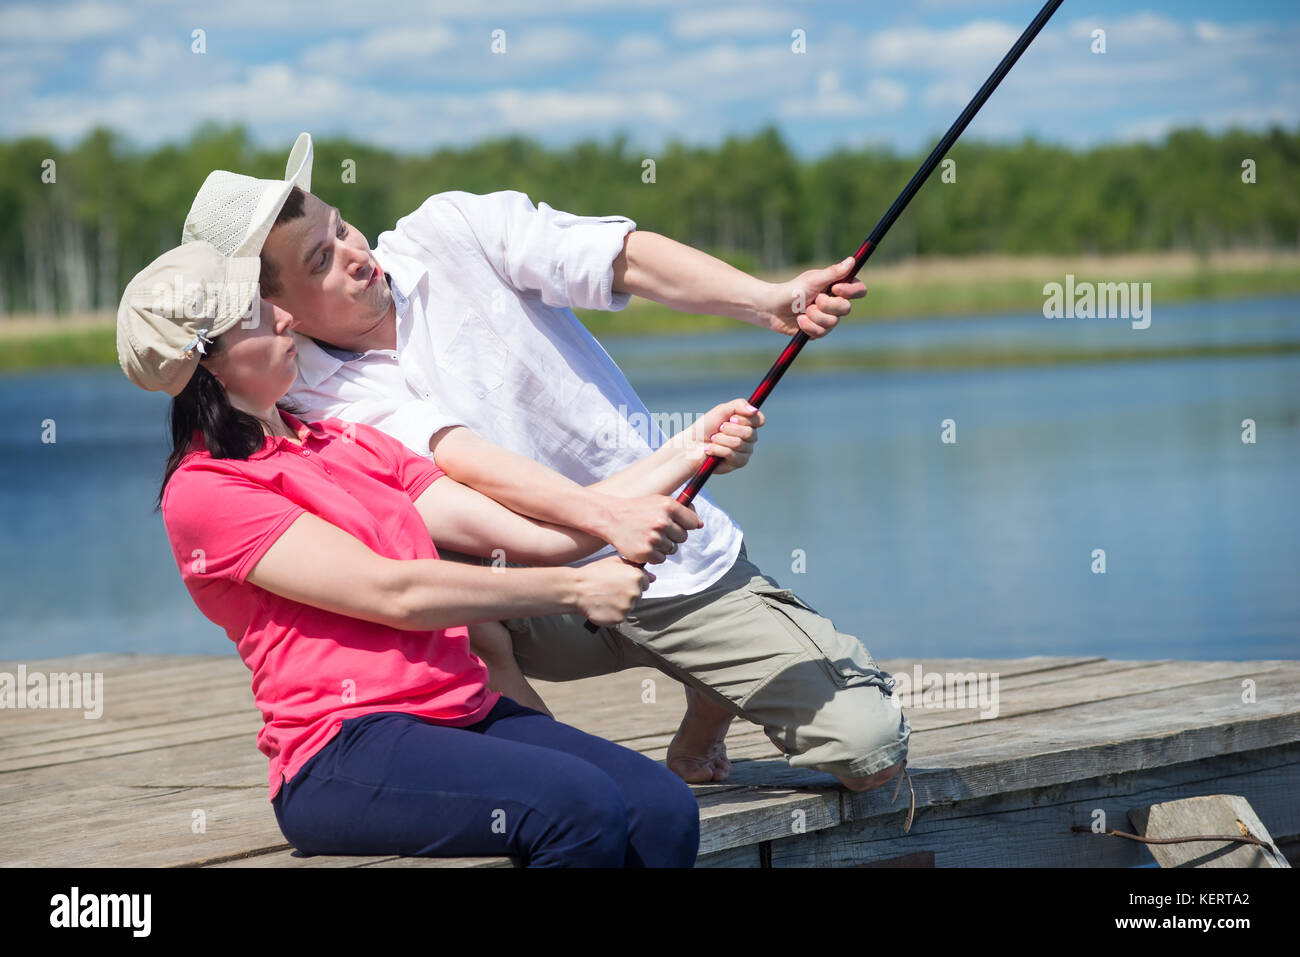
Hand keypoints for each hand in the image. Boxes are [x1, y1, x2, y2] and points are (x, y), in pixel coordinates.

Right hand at [572, 556, 654, 626]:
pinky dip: (614, 614)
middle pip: (638, 595)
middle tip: (610, 590)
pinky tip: (603, 606)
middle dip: (627, 593)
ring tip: (605, 598)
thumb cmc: (594, 573)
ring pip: (630, 607)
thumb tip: (653, 577)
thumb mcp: (614, 561)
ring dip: (621, 604)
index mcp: (636, 576)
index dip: (632, 581)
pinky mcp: (620, 619)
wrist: (576, 589)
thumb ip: (635, 567)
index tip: (620, 582)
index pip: (645, 582)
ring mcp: (628, 607)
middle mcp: (635, 592)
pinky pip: (621, 617)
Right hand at [595, 493, 701, 564]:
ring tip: (648, 537)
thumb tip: (699, 524)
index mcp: (668, 506)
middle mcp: (662, 521)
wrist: (610, 518)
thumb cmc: (637, 509)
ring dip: (663, 546)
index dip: (686, 525)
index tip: (678, 525)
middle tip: (657, 530)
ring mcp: (654, 538)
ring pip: (672, 549)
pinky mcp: (646, 552)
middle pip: (682, 537)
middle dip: (673, 536)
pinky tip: (644, 545)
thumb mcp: (658, 501)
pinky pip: (661, 559)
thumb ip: (680, 510)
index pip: (692, 522)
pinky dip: (654, 555)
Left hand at [683, 398, 765, 474]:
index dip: (746, 419)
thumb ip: (739, 405)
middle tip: (719, 429)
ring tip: (712, 439)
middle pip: (750, 433)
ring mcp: (746, 451)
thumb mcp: (722, 410)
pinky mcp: (738, 463)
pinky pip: (731, 454)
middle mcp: (750, 438)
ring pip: (739, 444)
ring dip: (720, 439)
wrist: (692, 443)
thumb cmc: (706, 426)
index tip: (732, 418)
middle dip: (729, 429)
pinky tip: (709, 449)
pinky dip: (717, 449)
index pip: (759, 420)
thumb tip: (754, 410)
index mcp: (749, 424)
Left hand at [751, 256, 866, 337]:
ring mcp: (827, 318)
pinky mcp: (818, 331)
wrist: (773, 308)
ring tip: (803, 310)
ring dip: (815, 316)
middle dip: (827, 305)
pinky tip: (800, 320)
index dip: (851, 291)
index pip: (858, 290)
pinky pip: (821, 332)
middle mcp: (835, 304)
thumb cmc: (792, 290)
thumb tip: (852, 260)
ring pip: (832, 322)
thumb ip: (833, 273)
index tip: (835, 288)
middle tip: (815, 299)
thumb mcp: (813, 280)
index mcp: (837, 288)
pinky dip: (808, 326)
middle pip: (846, 309)